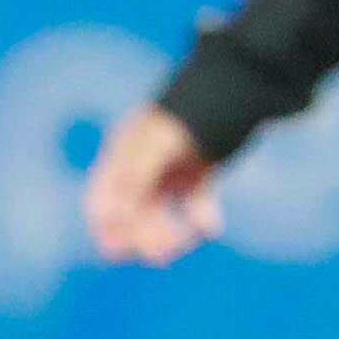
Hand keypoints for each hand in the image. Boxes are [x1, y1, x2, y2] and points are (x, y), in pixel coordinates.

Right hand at [85, 102, 222, 264]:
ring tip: (187, 241)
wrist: (237, 86)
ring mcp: (170, 170)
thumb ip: (134, 178)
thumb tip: (111, 218)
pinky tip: (211, 226)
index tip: (117, 250)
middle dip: (144, 233)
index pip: (102, 198)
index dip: (105, 227)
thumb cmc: (189, 113)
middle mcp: (143, 166)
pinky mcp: (199, 174)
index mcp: (123, 154)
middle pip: (133, 211)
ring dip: (170, 232)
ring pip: (161, 213)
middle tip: (163, 253)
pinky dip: (199, 217)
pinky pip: (193, 205)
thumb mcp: (158, 144)